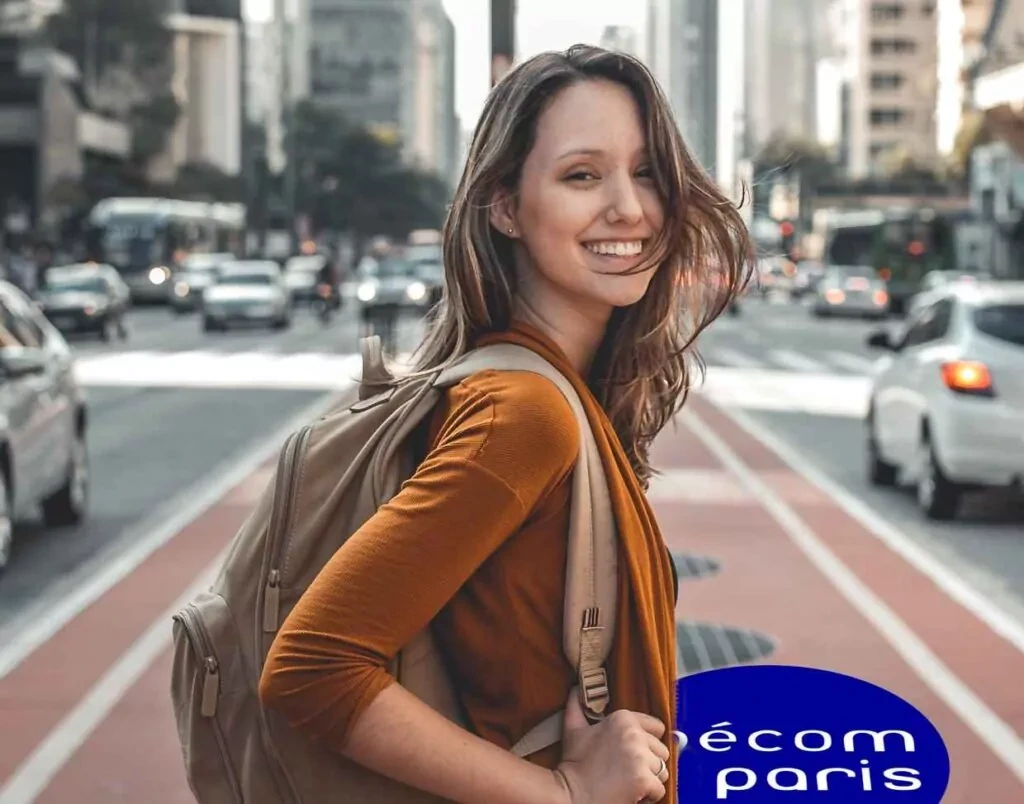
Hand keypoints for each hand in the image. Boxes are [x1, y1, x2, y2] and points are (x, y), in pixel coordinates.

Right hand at [552, 688, 670, 803]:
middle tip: (627, 770)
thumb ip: (577, 705)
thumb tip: (575, 689)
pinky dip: (648, 796)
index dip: (647, 742)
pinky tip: (630, 793)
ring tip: (629, 781)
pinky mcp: (643, 780)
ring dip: (650, 780)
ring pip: (663, 771)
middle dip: (649, 763)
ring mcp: (640, 757)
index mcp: (623, 719)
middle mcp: (634, 734)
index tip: (633, 752)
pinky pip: (659, 790)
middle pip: (662, 751)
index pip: (657, 727)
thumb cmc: (574, 764)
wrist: (570, 794)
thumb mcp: (573, 728)